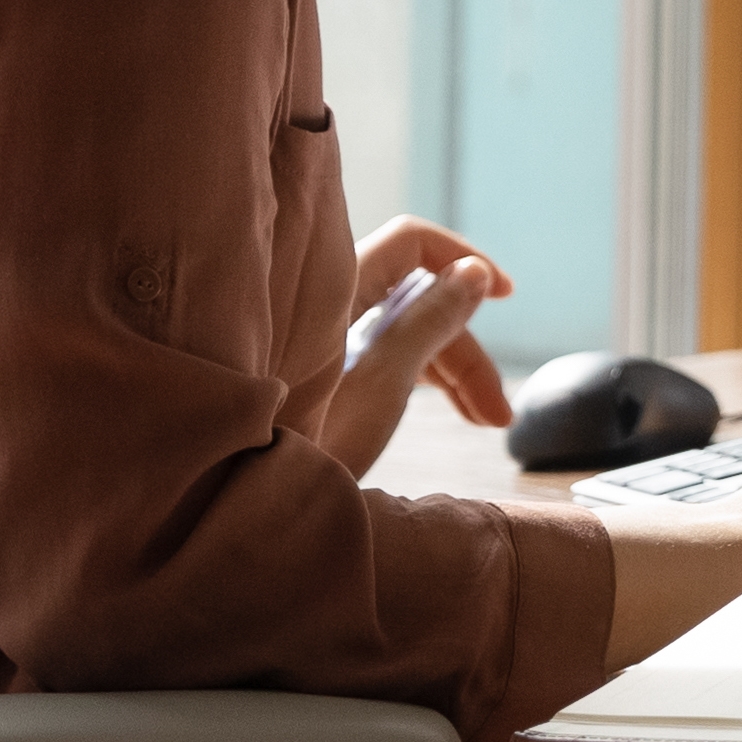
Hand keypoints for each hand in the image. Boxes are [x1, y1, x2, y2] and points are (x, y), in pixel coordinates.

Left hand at [301, 218, 515, 475]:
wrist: (235, 497)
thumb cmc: (304, 443)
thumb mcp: (380, 385)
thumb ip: (428, 324)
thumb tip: (474, 273)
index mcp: (334, 292)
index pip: (409, 244)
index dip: (462, 259)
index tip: (506, 293)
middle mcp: (326, 306)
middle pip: (414, 301)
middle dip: (464, 348)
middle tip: (496, 414)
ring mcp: (319, 342)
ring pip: (402, 334)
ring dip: (450, 371)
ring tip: (487, 424)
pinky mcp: (316, 376)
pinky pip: (380, 357)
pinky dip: (418, 380)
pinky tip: (449, 412)